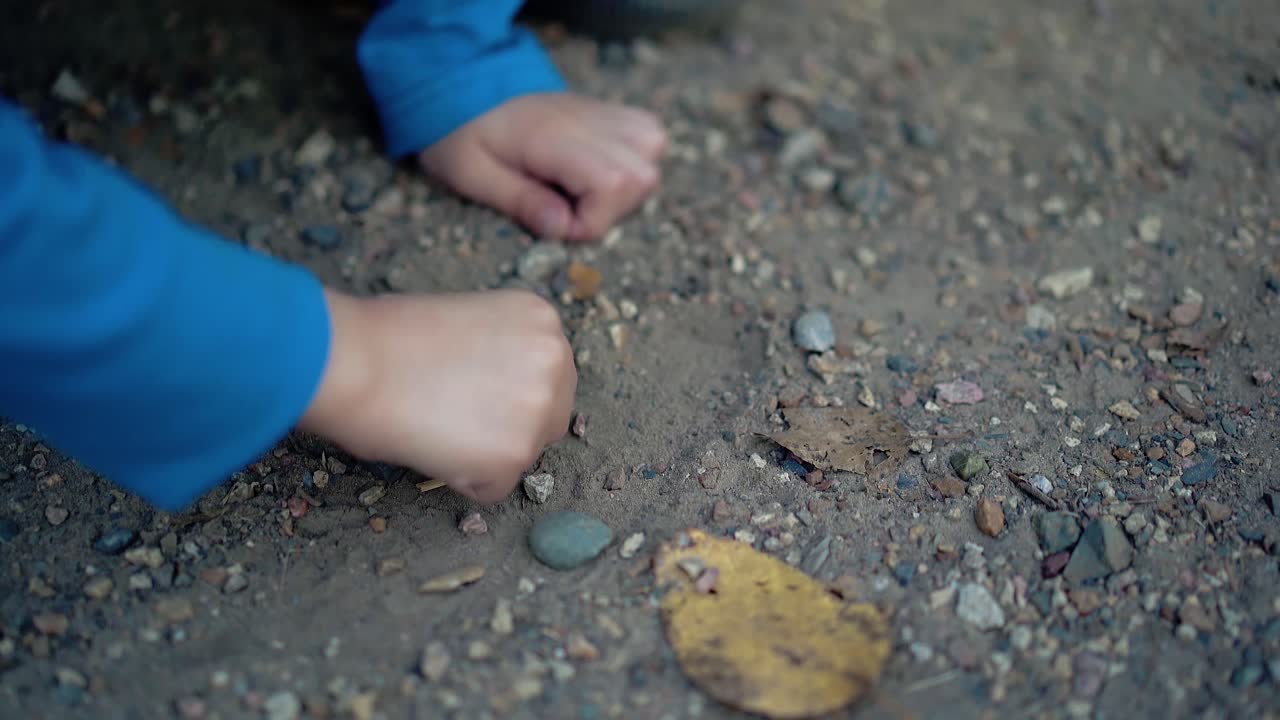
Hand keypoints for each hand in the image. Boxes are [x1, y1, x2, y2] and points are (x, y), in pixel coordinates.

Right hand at [300, 289, 576, 502]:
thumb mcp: (467, 318)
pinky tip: (431, 447)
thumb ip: (501, 350)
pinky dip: (462, 481)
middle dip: (512, 427)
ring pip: (525, 455)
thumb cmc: (387, 337)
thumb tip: (502, 388)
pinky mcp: (514, 456)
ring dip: (485, 453)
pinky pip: (494, 488)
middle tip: (459, 420)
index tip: (474, 394)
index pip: (549, 375)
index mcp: (541, 319)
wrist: (354, 361)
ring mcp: (539, 409)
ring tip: (437, 426)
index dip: (508, 391)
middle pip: (551, 417)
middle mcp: (554, 359)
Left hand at [420, 93, 665, 241]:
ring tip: (586, 191)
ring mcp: (603, 112)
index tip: (551, 220)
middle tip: (568, 207)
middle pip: (642, 176)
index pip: (611, 185)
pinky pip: (650, 134)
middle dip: (611, 209)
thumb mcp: (471, 174)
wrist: (469, 86)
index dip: (587, 222)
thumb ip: (519, 201)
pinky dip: (636, 158)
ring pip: (654, 150)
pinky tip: (601, 169)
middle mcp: (588, 121)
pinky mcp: (611, 111)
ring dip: (627, 184)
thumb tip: (561, 227)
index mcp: (552, 137)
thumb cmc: (464, 134)